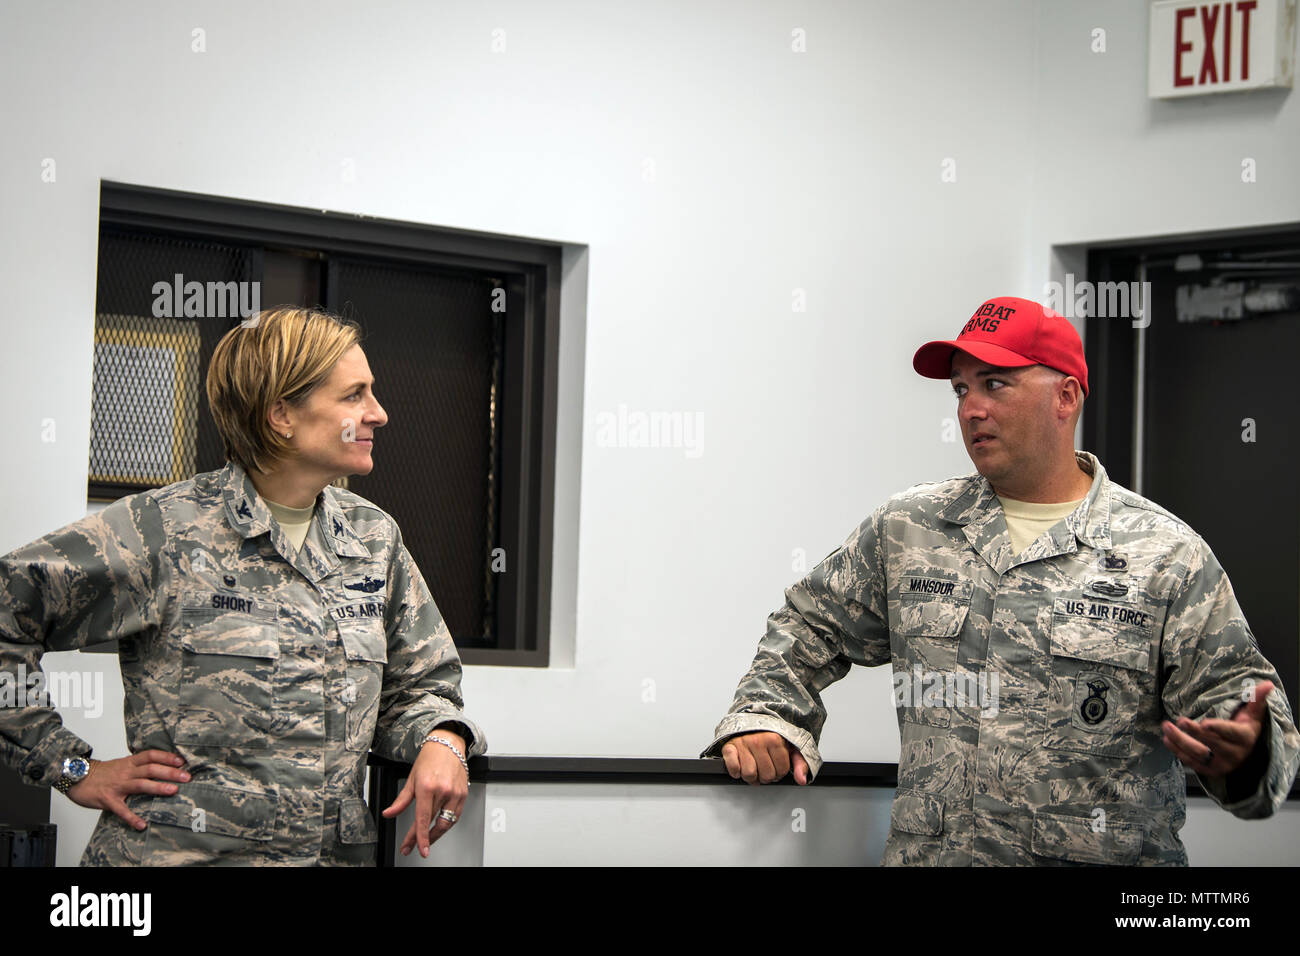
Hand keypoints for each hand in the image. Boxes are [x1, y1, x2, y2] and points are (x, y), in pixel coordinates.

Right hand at [65, 750, 190, 829]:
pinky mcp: (108, 800)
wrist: (76, 777)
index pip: (150, 755)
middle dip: (170, 772)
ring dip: (158, 787)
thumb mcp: (121, 764)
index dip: (166, 757)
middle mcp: (125, 772)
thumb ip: (137, 766)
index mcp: (129, 763)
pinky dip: (132, 817)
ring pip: (140, 784)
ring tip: (173, 791)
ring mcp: (117, 786)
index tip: (182, 761)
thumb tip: (159, 767)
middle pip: (150, 769)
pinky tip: (142, 824)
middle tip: (187, 777)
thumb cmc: (101, 773)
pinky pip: (121, 809)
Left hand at [382, 730, 468, 857]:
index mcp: (428, 787)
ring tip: (426, 840)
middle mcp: (443, 790)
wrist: (448, 745)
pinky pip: (455, 815)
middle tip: (414, 847)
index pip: (423, 818)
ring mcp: (455, 793)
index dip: (419, 837)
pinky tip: (439, 826)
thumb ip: (401, 800)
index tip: (416, 848)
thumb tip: (388, 813)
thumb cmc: (429, 759)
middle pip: (434, 823)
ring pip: (447, 823)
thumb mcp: (411, 779)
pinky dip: (447, 823)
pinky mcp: (463, 794)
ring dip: (436, 834)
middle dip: (424, 839)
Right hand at [720, 731, 810, 785]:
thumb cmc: (768, 738)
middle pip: (766, 775)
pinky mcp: (729, 748)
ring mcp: (743, 744)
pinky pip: (733, 768)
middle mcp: (758, 740)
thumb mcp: (789, 748)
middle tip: (764, 768)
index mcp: (775, 739)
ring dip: (751, 777)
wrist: (747, 725)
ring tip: (754, 768)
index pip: (781, 770)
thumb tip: (802, 780)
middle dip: (766, 776)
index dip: (780, 773)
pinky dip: (736, 772)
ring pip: (749, 774)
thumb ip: (799, 763)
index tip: (776, 766)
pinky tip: (740, 766)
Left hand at [1162, 681, 1273, 776]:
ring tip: (1167, 727)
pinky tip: (1167, 739)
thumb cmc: (1245, 728)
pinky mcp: (1209, 771)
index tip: (1204, 723)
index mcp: (1245, 738)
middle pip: (1212, 743)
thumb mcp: (1252, 714)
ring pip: (1198, 754)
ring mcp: (1221, 764)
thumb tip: (1267, 684)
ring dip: (1180, 741)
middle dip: (1194, 732)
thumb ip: (1256, 699)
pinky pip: (1191, 762)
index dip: (1218, 729)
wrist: (1243, 753)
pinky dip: (1177, 751)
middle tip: (1180, 720)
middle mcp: (1234, 754)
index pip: (1231, 733)